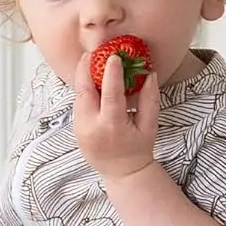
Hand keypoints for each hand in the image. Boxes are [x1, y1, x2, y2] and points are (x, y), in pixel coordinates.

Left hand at [74, 51, 159, 182]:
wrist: (122, 173)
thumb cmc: (139, 149)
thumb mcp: (150, 126)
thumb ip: (150, 99)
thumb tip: (150, 73)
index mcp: (112, 126)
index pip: (109, 93)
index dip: (111, 73)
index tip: (113, 56)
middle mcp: (92, 127)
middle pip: (84, 90)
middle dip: (86, 68)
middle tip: (93, 52)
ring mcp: (80, 129)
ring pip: (77, 95)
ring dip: (83, 76)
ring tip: (90, 61)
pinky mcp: (75, 129)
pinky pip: (78, 103)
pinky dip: (83, 89)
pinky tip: (89, 78)